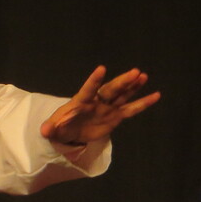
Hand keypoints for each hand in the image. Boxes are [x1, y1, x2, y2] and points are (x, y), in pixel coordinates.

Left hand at [40, 66, 159, 144]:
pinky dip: (143, 103)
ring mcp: (108, 107)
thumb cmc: (61, 126)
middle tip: (135, 71)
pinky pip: (131, 109)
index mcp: (81, 101)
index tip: (101, 69)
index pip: (88, 89)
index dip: (94, 80)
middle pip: (111, 90)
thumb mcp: (53, 129)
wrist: (71, 132)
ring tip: (143, 76)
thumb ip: (51, 128)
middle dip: (122, 81)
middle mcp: (97, 101)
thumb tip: (44, 131)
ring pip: (122, 95)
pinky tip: (156, 95)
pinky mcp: (116, 116)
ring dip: (133, 86)